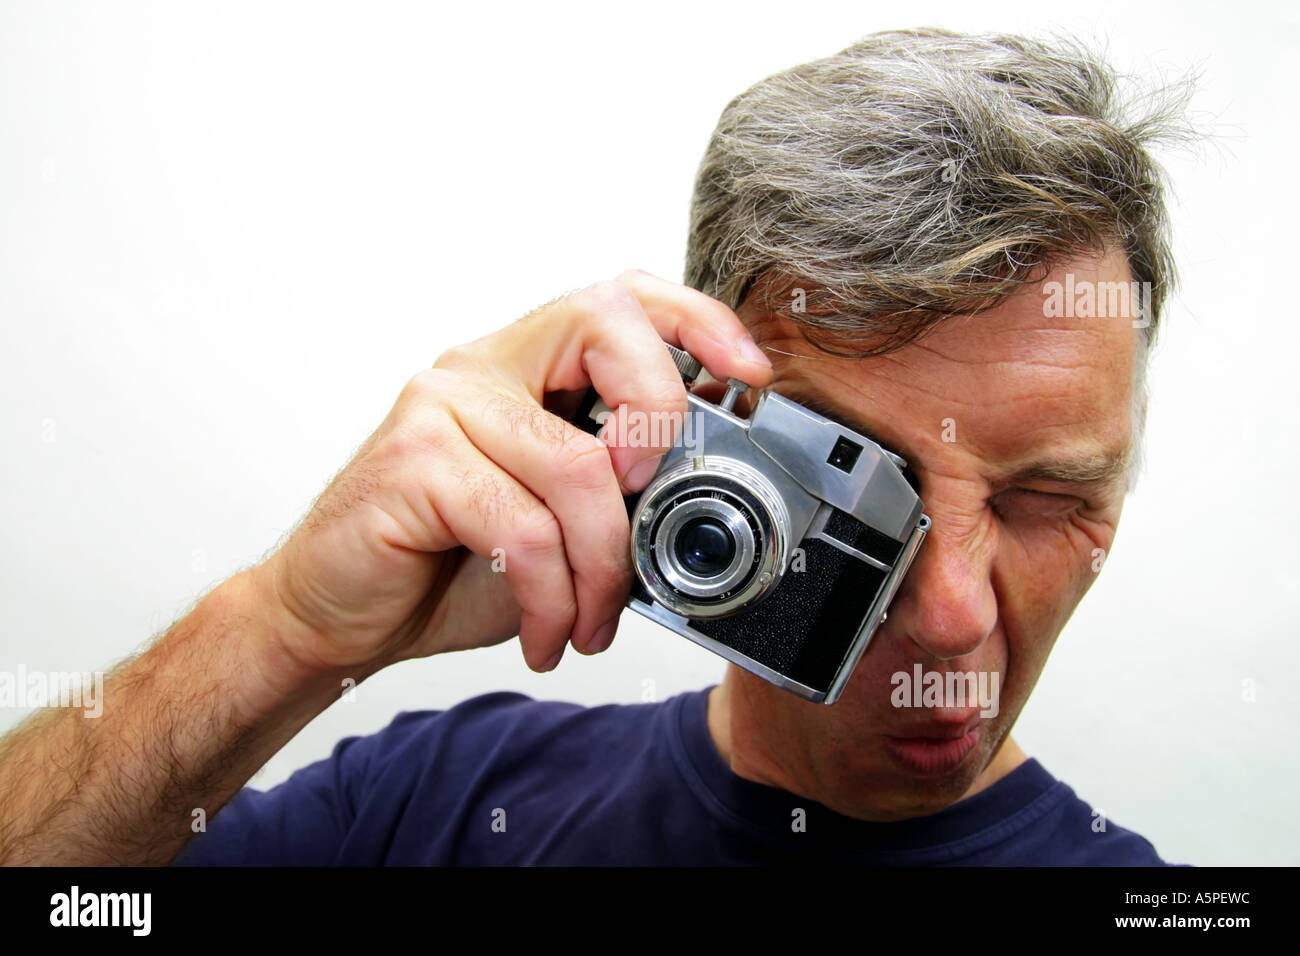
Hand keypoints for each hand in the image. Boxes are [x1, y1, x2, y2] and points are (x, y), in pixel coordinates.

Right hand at [257, 271, 773, 677]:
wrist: (337, 614)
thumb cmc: (446, 562)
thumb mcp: (554, 523)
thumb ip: (614, 494)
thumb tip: (701, 502)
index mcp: (525, 366)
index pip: (619, 297)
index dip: (696, 319)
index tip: (748, 376)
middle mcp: (483, 365)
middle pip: (604, 324)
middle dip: (659, 416)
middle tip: (646, 509)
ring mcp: (443, 404)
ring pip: (576, 464)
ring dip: (603, 568)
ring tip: (590, 621)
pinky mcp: (414, 459)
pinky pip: (524, 528)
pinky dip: (552, 598)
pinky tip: (547, 632)